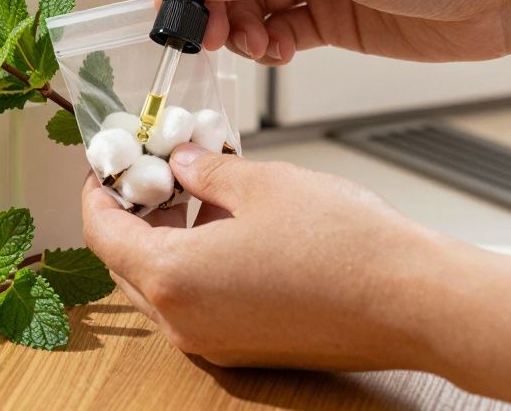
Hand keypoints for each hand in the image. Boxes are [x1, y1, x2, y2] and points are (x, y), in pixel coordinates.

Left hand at [81, 143, 455, 369]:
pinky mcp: (248, 349)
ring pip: (164, 285)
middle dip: (133, 213)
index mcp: (173, 279)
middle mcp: (184, 322)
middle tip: (154, 170)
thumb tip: (180, 162)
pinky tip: (230, 225)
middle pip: (127, 263)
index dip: (97, 190)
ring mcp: (216, 343)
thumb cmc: (343, 245)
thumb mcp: (260, 182)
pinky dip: (198, 264)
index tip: (107, 163)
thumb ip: (205, 170)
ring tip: (200, 188)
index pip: (102, 232)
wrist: (413, 300)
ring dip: (167, 238)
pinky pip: (199, 303)